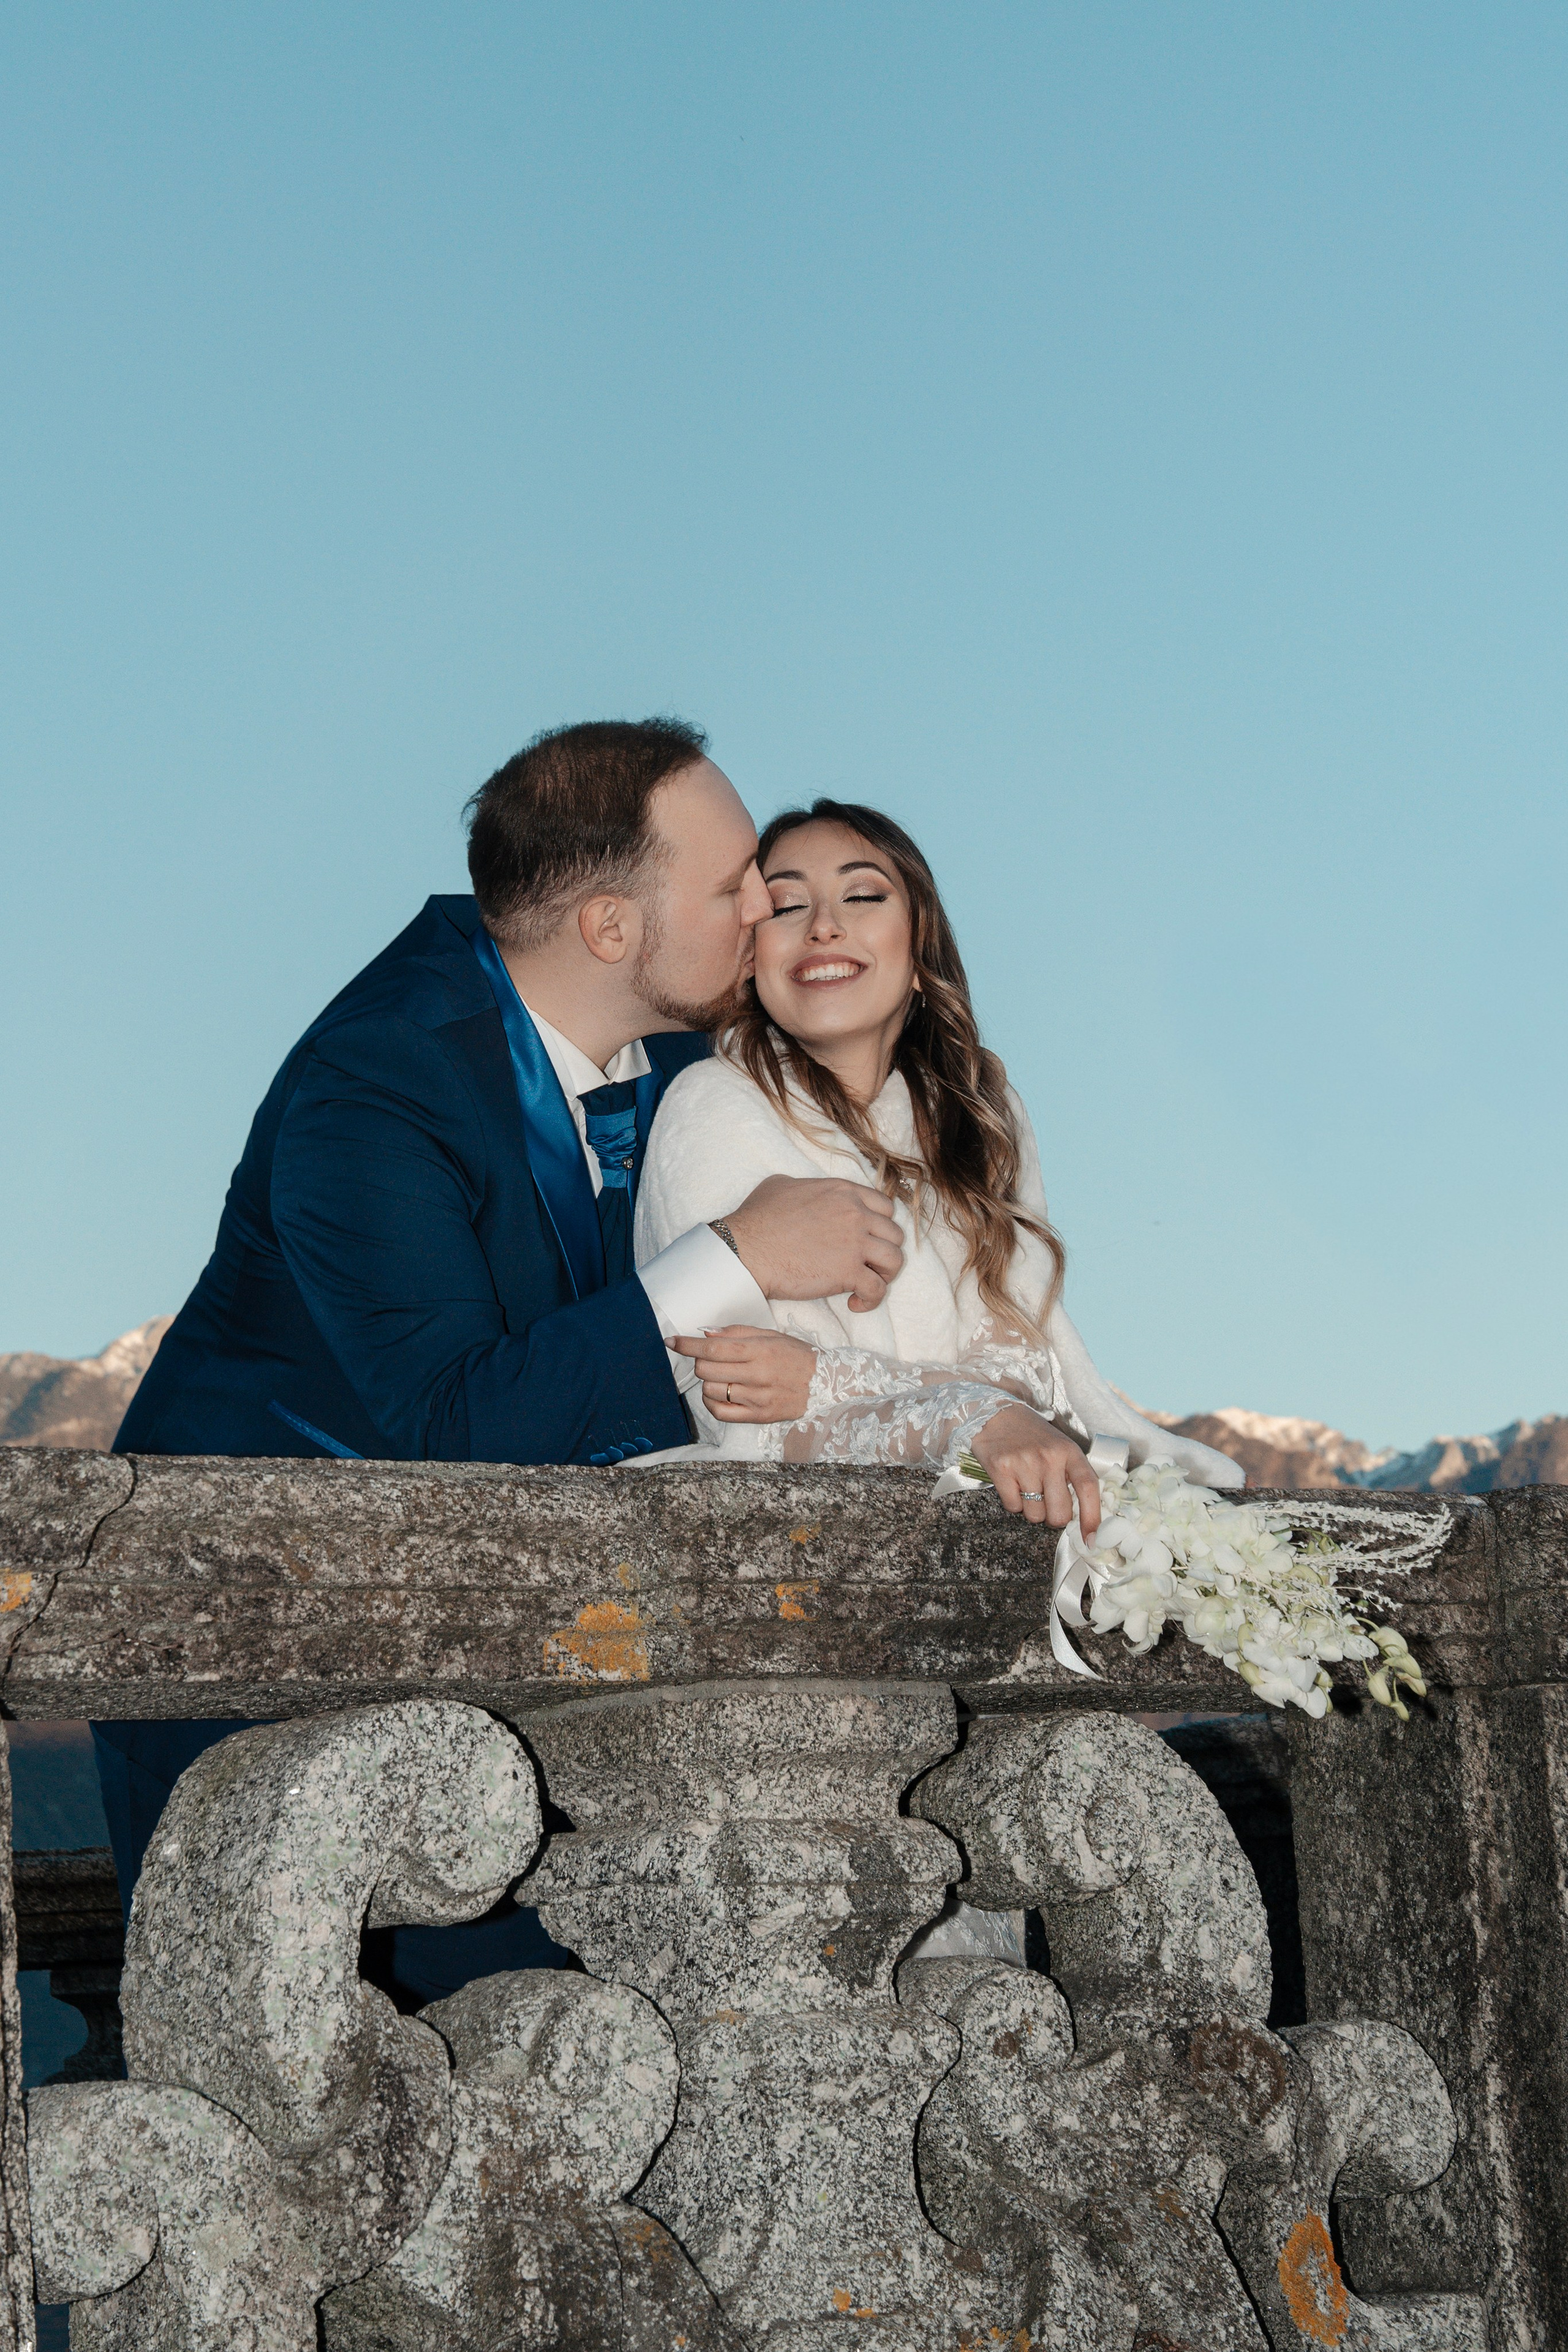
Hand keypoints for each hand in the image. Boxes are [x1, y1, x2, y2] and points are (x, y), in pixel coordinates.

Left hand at [672, 1326, 817, 1422]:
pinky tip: (718, 1393)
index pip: (713, 1348)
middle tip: (708, 1358)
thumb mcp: (770, 1335)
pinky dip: (711, 1402)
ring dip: (707, 1381)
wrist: (826, 1384)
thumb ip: (737, 1333)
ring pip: (712, 1390)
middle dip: (700, 1361)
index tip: (671, 1341)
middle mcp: (757, 1375)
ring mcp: (758, 1398)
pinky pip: (721, 1412)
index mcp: (760, 1350)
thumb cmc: (795, 1356)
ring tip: (720, 1375)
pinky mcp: (759, 1417)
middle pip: (708, 1369)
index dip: (687, 1345)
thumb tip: (705, 1333)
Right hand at [723, 1174, 904, 1311]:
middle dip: (884, 1251)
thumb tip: (800, 1189)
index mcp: (844, 1192)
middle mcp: (855, 1214)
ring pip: (894, 1260)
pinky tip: (854, 1303)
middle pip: (894, 1235)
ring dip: (884, 1275)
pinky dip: (870, 1300)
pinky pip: (877, 1290)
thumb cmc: (757, 1219)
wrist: (746, 1250)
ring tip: (866, 1284)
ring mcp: (855, 1243)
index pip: (885, 1207)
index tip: (869, 1239)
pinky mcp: (848, 1272)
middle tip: (868, 1264)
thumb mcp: (780, 1185)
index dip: (880, 1226)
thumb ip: (804, 1185)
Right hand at [971, 1405, 1102, 1535]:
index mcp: (1069, 1452)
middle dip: (1054, 1517)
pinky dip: (1013, 1503)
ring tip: (1027, 1488)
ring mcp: (1025, 1463)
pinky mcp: (1001, 1469)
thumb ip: (1071, 1475)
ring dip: (1032, 1510)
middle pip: (1060, 1512)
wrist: (996, 1413)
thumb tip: (1081, 1515)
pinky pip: (1013, 1507)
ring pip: (1035, 1515)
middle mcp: (1049, 1458)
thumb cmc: (1031, 1434)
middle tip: (1047, 1503)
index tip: (1091, 1539)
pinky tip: (1012, 1484)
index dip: (1092, 1517)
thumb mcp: (1060, 1446)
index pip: (1088, 1488)